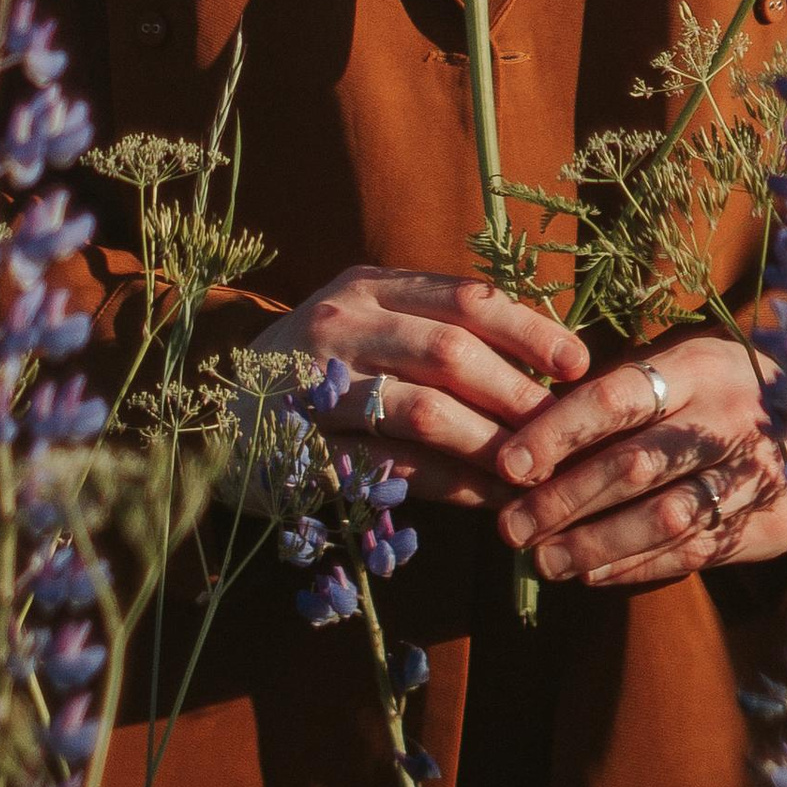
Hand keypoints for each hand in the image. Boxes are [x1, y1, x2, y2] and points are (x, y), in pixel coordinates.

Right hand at [249, 269, 587, 507]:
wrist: (209, 412)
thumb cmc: (314, 369)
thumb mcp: (367, 326)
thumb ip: (434, 331)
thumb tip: (539, 365)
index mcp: (368, 288)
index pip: (465, 298)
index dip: (529, 331)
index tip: (578, 364)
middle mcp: (340, 324)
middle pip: (451, 352)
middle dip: (517, 394)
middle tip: (564, 433)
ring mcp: (315, 386)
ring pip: (423, 410)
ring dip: (489, 445)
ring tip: (533, 472)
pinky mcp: (300, 448)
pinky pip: (387, 467)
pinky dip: (445, 484)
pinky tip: (483, 498)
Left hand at [492, 332, 786, 586]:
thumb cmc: (725, 391)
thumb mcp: (684, 368)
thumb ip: (622, 397)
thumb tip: (529, 431)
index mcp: (700, 368)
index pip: (618, 398)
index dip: (559, 432)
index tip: (508, 464)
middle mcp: (731, 420)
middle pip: (637, 465)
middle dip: (565, 500)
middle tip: (511, 527)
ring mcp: (757, 475)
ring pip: (666, 517)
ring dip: (596, 544)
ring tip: (543, 560)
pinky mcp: (773, 522)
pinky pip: (695, 550)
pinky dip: (639, 566)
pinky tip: (593, 573)